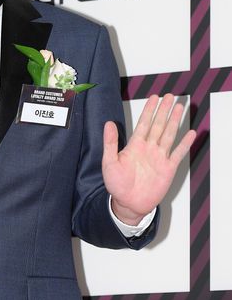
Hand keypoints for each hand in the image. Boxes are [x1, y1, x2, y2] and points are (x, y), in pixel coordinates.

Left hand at [102, 94, 195, 225]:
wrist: (128, 204)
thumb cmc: (117, 185)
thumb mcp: (109, 162)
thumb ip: (110, 143)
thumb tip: (108, 123)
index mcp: (134, 146)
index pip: (143, 123)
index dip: (149, 110)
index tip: (154, 97)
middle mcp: (148, 149)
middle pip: (158, 125)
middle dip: (164, 110)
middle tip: (170, 96)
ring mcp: (159, 157)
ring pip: (168, 135)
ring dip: (174, 121)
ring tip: (180, 107)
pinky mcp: (167, 168)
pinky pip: (178, 153)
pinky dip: (185, 144)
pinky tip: (190, 133)